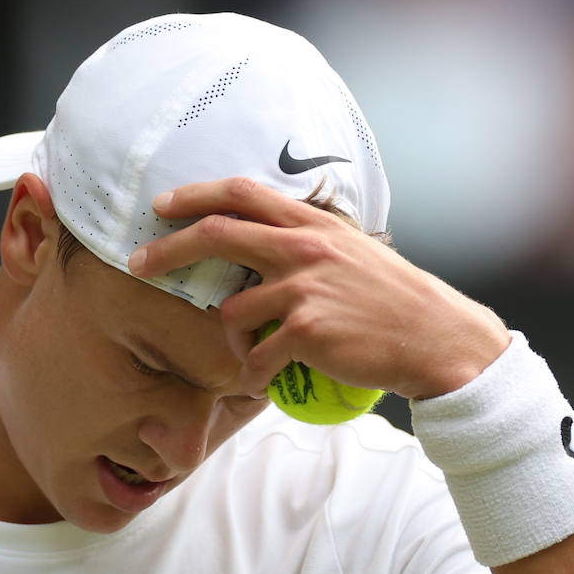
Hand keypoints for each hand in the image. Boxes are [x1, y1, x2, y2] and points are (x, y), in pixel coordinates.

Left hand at [126, 177, 510, 400]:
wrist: (436, 338)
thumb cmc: (392, 301)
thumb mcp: (351, 252)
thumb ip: (306, 243)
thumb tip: (260, 241)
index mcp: (313, 225)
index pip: (242, 194)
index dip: (195, 195)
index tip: (161, 205)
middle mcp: (304, 248)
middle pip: (215, 235)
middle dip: (166, 249)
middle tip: (137, 263)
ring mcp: (303, 288)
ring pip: (231, 312)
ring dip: (234, 341)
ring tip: (259, 354)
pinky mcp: (305, 330)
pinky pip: (255, 357)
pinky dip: (254, 373)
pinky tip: (269, 379)